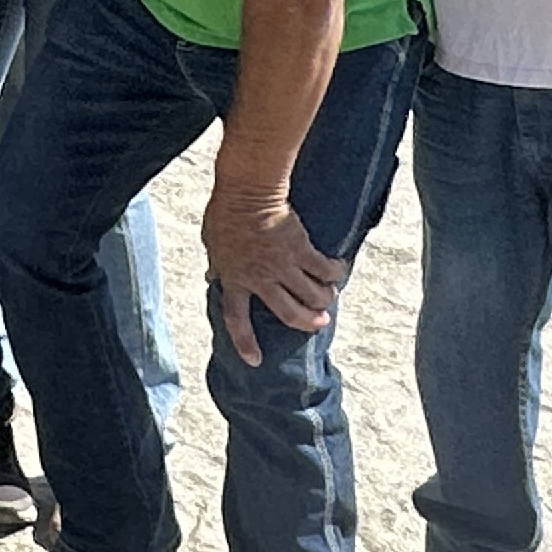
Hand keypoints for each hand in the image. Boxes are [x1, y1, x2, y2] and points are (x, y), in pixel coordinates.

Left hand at [204, 182, 349, 369]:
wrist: (247, 190)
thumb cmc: (225, 211)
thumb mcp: (213, 244)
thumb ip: (219, 264)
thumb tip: (214, 276)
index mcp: (234, 278)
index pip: (236, 319)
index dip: (245, 342)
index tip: (255, 361)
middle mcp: (260, 278)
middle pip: (289, 314)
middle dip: (307, 322)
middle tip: (319, 321)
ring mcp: (282, 266)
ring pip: (312, 296)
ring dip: (324, 300)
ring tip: (329, 297)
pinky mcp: (301, 250)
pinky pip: (325, 270)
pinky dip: (335, 273)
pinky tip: (338, 270)